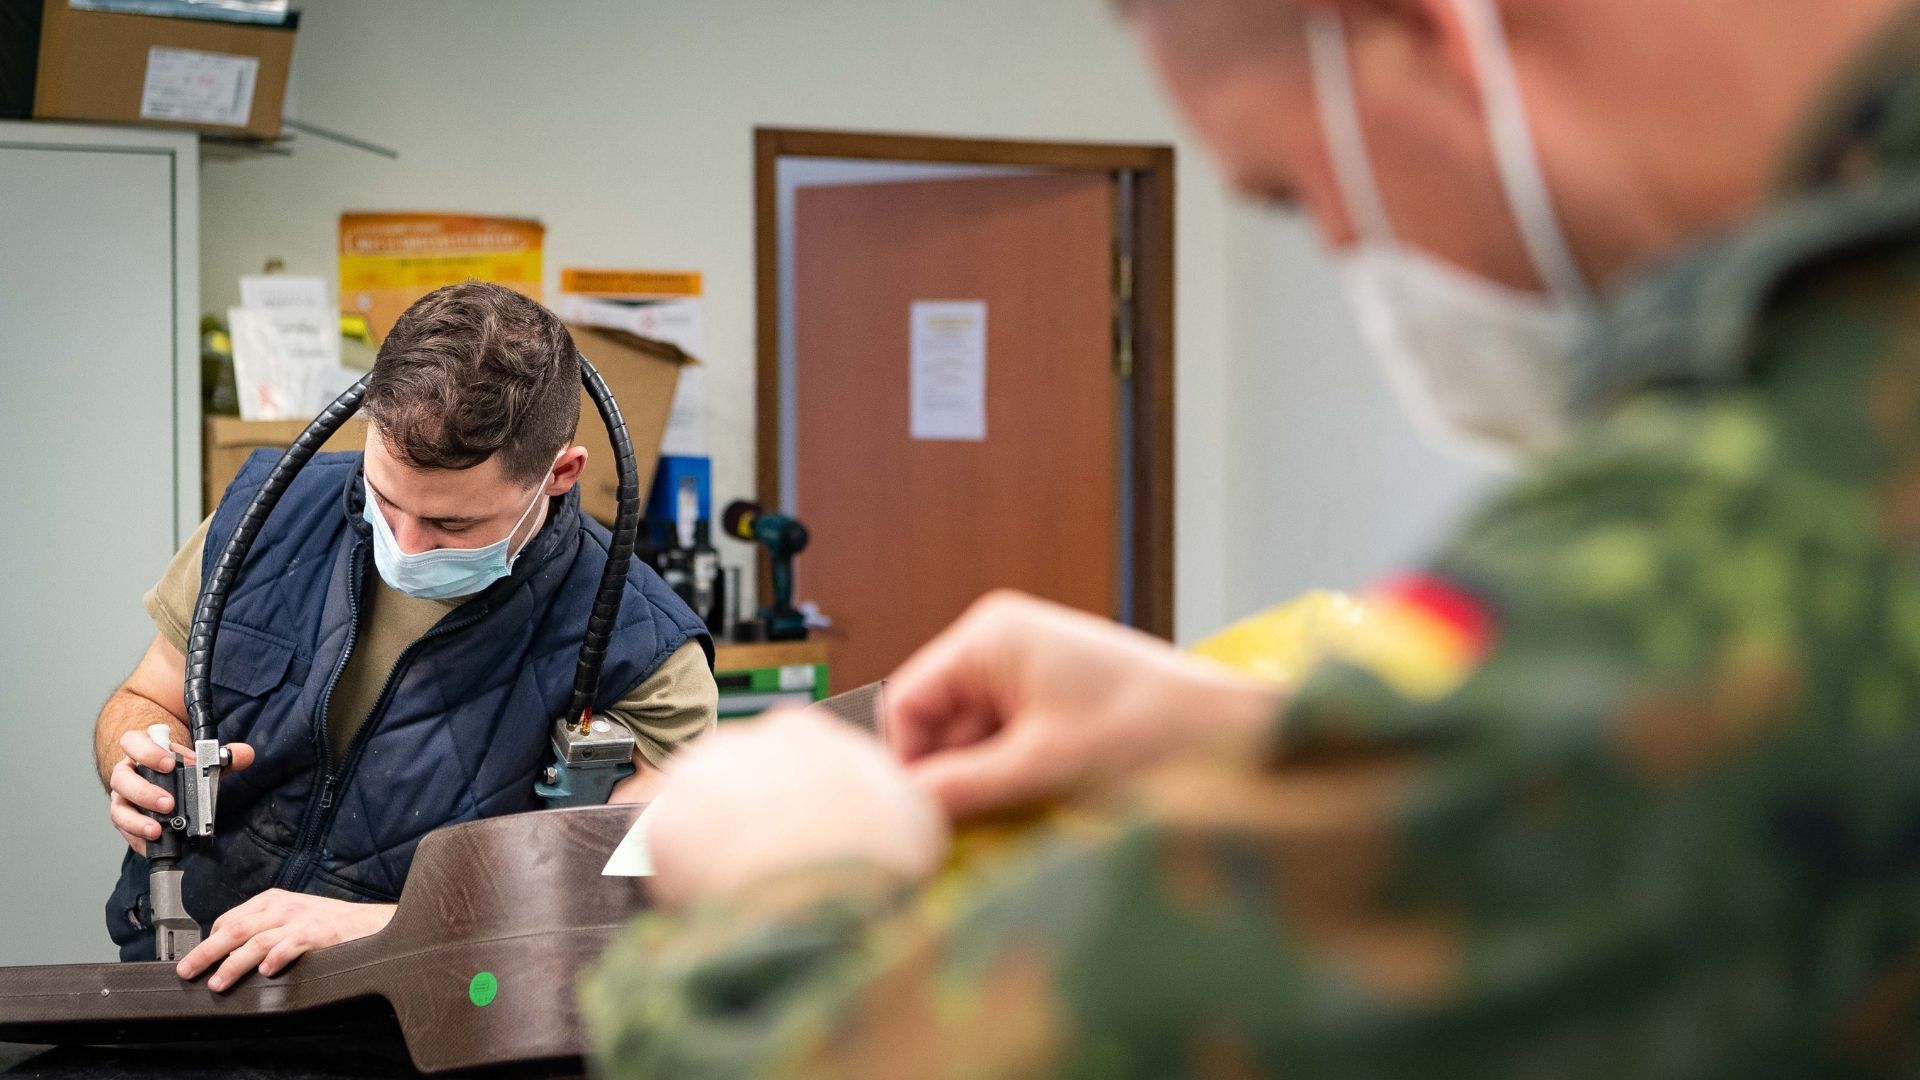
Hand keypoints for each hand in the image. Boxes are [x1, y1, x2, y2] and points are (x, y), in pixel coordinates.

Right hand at [107, 728, 253, 855]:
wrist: (164, 782)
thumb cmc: (177, 768)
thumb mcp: (200, 760)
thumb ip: (222, 757)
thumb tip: (245, 755)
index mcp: (142, 751)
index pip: (133, 742)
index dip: (147, 752)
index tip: (169, 763)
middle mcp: (127, 774)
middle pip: (122, 779)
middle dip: (144, 792)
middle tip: (169, 803)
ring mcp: (123, 798)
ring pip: (119, 809)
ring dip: (137, 821)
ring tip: (157, 830)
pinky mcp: (125, 820)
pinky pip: (126, 832)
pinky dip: (138, 840)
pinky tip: (153, 845)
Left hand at [176, 890, 394, 990]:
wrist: (369, 923)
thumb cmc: (329, 923)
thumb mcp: (291, 917)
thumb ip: (264, 928)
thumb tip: (229, 952)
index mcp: (272, 901)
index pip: (229, 919)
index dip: (207, 940)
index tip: (194, 960)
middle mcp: (282, 907)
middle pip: (235, 929)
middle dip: (207, 951)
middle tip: (188, 971)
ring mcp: (300, 919)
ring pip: (256, 941)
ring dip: (233, 963)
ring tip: (218, 982)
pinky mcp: (318, 933)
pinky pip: (290, 945)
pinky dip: (276, 958)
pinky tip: (266, 972)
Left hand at [647, 710, 948, 909]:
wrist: (827, 895)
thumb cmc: (878, 861)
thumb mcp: (914, 814)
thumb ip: (887, 797)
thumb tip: (885, 812)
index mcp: (805, 730)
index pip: (779, 756)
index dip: (782, 801)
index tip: (788, 834)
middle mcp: (744, 738)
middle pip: (728, 778)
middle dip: (735, 818)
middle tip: (752, 867)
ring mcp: (695, 773)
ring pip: (682, 802)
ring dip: (694, 837)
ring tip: (715, 884)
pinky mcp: (656, 816)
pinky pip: (636, 834)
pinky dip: (649, 855)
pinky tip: (670, 883)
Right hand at [888, 591, 1283, 817]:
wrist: (1236, 733)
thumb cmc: (1149, 732)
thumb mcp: (1043, 767)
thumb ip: (962, 789)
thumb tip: (902, 815)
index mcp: (990, 634)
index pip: (909, 702)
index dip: (910, 763)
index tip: (924, 819)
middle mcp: (1002, 639)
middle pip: (938, 721)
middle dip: (952, 775)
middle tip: (969, 829)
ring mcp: (1030, 665)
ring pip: (972, 737)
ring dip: (985, 780)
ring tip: (1017, 812)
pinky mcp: (1055, 694)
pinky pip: (1006, 739)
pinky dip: (1012, 775)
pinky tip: (1038, 800)